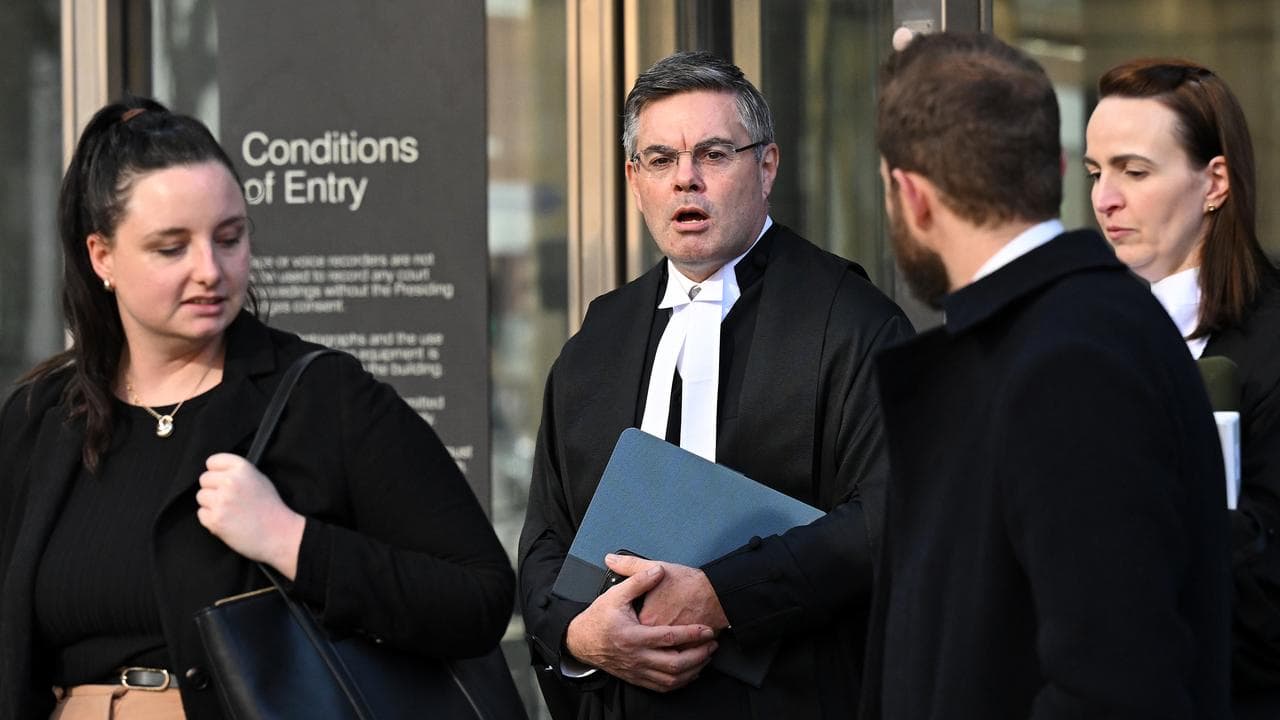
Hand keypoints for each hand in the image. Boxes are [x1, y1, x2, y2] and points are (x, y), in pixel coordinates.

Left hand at [196, 453, 305, 578]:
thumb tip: (217, 473)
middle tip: (228, 499)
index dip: (216, 472)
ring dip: (211, 504)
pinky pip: (201, 514)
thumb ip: (238, 473)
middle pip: (204, 479)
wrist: (278, 533)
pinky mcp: (215, 520)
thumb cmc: (270, 508)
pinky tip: (227, 521)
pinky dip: (211, 519)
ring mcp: (221, 501)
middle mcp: (230, 482)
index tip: (222, 480)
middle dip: (213, 488)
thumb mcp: (260, 479)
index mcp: (242, 468)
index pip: (212, 461)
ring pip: (201, 497)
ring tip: (229, 511)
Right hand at [565, 562, 717, 691]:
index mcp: (633, 637)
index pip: (669, 638)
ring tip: (706, 656)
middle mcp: (636, 657)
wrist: (581, 641)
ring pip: (671, 679)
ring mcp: (637, 671)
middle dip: (698, 655)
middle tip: (712, 644)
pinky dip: (680, 681)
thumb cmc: (598, 618)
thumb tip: (658, 570)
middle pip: (675, 664)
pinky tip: (691, 671)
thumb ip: (638, 581)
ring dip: (693, 670)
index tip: (707, 629)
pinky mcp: (637, 678)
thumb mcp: (615, 594)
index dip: (691, 634)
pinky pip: (663, 687)